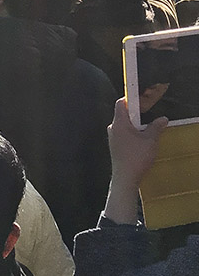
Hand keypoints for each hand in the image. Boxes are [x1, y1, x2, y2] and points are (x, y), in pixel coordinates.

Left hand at [103, 97, 167, 224]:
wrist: (125, 177)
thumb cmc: (136, 157)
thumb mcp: (151, 140)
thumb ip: (156, 127)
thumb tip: (163, 119)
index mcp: (119, 123)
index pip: (120, 103)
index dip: (130, 98)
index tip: (141, 98)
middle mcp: (113, 128)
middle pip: (122, 114)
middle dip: (136, 113)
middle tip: (149, 113)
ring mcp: (112, 137)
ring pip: (124, 125)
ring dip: (135, 124)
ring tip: (148, 128)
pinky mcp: (115, 146)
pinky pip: (123, 134)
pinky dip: (132, 133)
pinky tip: (142, 140)